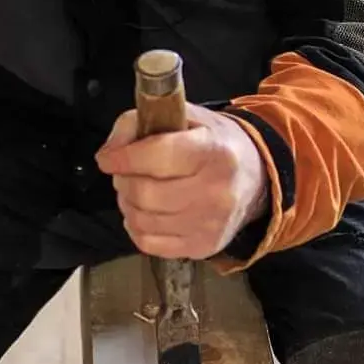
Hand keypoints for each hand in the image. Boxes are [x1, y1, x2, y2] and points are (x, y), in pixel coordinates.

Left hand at [95, 104, 269, 260]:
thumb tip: (109, 152)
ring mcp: (210, 224)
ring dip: (127, 203)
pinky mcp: (203, 247)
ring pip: (143, 221)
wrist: (257, 178)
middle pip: (145, 193)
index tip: (106, 158)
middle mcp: (215, 191)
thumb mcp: (186, 116)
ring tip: (135, 190)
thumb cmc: (215, 142)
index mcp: (213, 151)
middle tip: (123, 173)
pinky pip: (149, 244)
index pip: (157, 156)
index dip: (123, 157)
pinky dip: (136, 227)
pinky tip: (145, 212)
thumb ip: (142, 121)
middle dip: (123, 181)